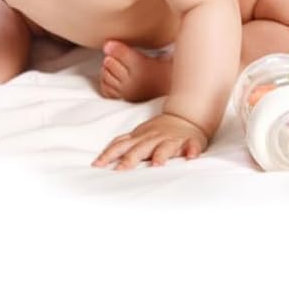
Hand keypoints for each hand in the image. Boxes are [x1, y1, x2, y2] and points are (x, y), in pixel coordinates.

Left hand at [91, 113, 207, 169]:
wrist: (185, 117)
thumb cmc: (158, 131)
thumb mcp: (137, 135)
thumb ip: (122, 145)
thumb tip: (99, 160)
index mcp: (139, 138)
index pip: (120, 146)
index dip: (108, 155)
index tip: (96, 165)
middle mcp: (153, 139)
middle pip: (140, 149)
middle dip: (130, 159)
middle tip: (120, 170)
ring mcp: (171, 140)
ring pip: (165, 148)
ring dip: (161, 155)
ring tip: (157, 165)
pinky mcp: (189, 142)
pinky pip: (191, 146)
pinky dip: (192, 150)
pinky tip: (191, 157)